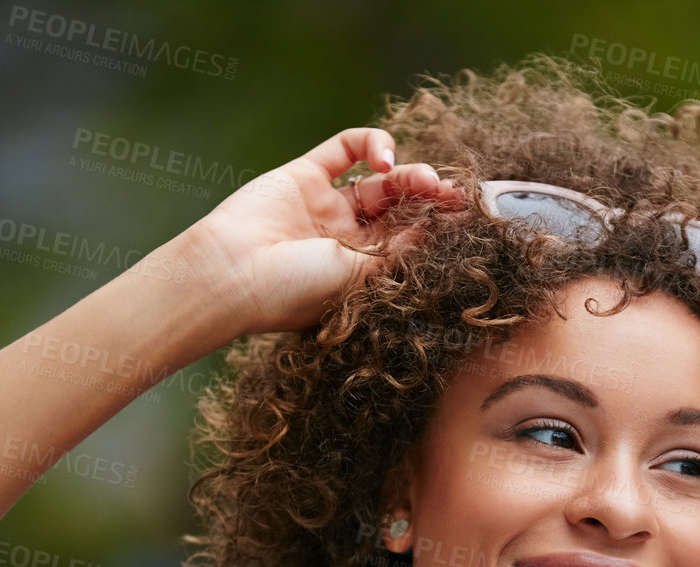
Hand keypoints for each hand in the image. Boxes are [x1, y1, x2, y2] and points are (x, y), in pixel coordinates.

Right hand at [184, 126, 463, 338]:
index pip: (412, 240)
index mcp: (362, 272)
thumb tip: (440, 227)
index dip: (440, 225)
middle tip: (452, 193)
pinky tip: (383, 158)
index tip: (468, 216)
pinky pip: (344, 148)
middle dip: (429, 197)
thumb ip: (400, 250)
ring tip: (421, 179)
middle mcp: (345, 239)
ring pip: (379, 179)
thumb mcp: (361, 277)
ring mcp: (325, 206)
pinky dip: (370, 143)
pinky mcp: (303, 175)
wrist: (231, 274)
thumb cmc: (295, 291)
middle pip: (401, 208)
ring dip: (406, 173)